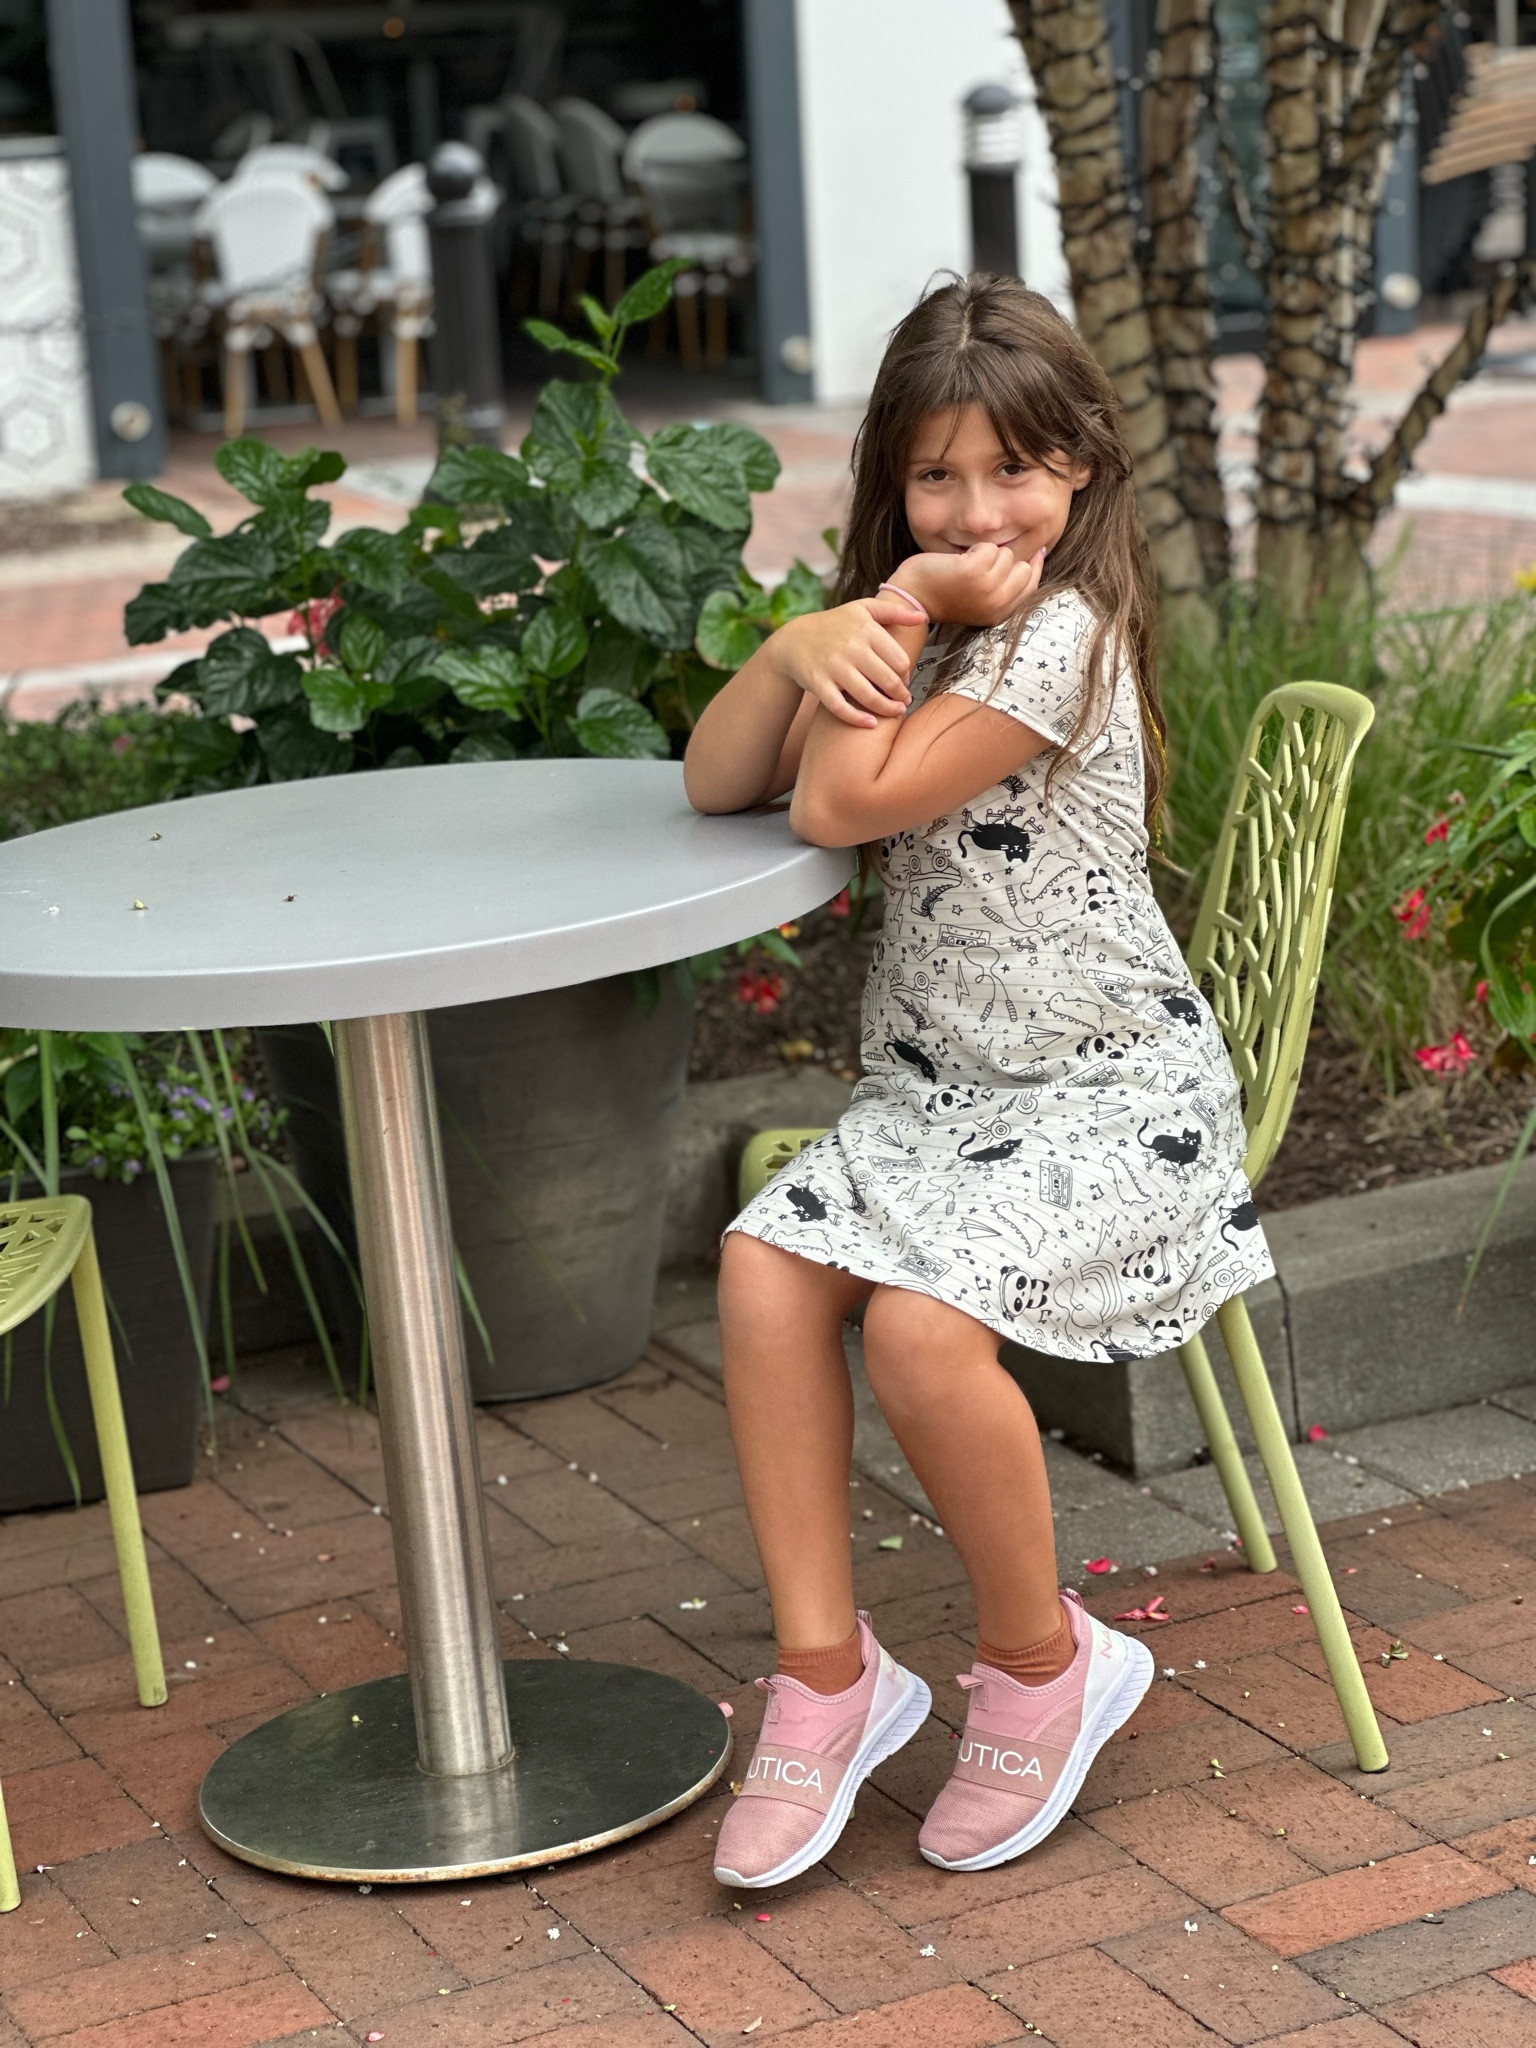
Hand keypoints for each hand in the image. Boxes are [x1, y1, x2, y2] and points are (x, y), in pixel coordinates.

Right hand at [772, 598, 916, 728]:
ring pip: (868, 696)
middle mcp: (850, 647)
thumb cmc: (835, 625)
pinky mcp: (819, 684)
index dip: (906, 673)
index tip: (904, 679)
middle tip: (904, 699)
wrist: (794, 640)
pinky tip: (871, 724)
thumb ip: (894, 612)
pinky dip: (858, 719)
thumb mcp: (863, 610)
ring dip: (887, 709)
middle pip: (888, 680)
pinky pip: (841, 707)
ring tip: (895, 711)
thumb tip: (923, 617)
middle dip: (901, 694)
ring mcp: (833, 667)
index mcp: (865, 629)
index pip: (899, 660)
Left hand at [895, 542, 1044, 626]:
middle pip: (1022, 569)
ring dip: (986, 554)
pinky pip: (989, 548)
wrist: (912, 596)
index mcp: (999, 614)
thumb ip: (1005, 585)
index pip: (1031, 587)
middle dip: (1004, 562)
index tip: (1035, 553)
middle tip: (980, 568)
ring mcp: (987, 588)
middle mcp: (997, 604)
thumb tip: (1039, 554)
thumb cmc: (944, 593)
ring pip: (1006, 555)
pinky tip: (959, 561)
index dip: (1034, 567)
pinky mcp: (975, 572)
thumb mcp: (981, 597)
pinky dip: (975, 549)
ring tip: (966, 566)